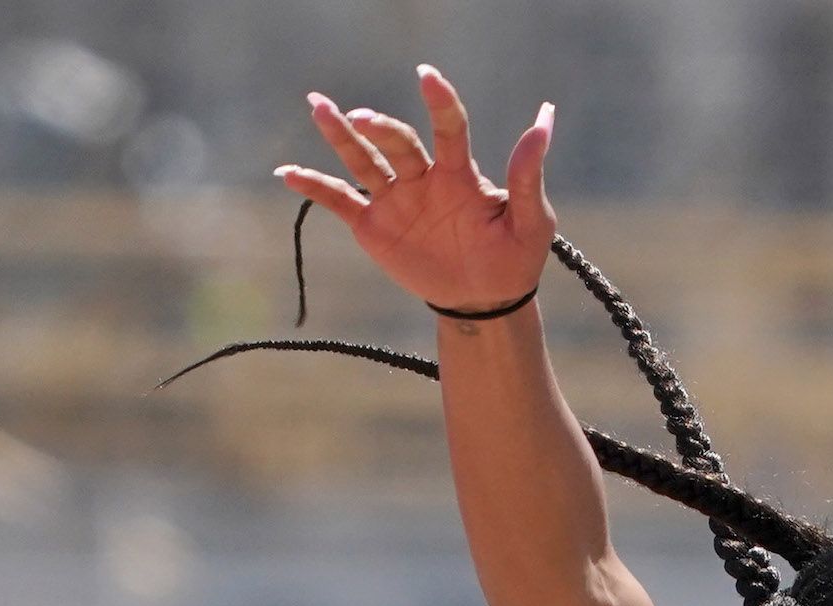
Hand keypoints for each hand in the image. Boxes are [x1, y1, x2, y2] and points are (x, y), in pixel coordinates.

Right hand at [277, 67, 554, 315]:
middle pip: (397, 143)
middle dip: (379, 128)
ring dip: (340, 135)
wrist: (487, 302)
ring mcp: (396, 200)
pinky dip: (314, 186)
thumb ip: (529, 174)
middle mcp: (423, 178)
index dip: (440, 102)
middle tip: (360, 118)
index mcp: (460, 174)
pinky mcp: (374, 226)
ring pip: (363, 160)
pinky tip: (287, 173)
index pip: (449, 128)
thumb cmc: (515, 258)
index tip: (427, 76)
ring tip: (318, 106)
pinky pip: (339, 201)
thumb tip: (545, 117)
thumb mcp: (532, 220)